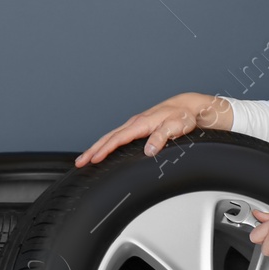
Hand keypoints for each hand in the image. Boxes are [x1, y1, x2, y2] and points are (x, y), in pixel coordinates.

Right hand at [74, 92, 232, 166]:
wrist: (188, 107)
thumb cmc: (183, 116)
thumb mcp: (176, 127)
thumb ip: (161, 137)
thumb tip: (148, 151)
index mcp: (141, 123)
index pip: (118, 138)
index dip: (104, 149)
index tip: (93, 159)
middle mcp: (135, 123)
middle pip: (108, 137)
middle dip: (92, 150)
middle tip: (80, 162)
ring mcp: (135, 125)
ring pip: (111, 137)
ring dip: (97, 147)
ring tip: (85, 159)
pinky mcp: (138, 128)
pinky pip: (117, 136)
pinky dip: (106, 144)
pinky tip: (103, 151)